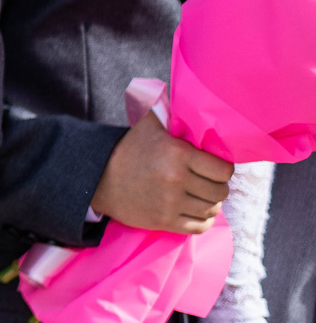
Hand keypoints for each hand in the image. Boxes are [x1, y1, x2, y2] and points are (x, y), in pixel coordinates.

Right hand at [93, 112, 232, 233]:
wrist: (99, 178)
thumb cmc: (129, 150)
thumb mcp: (148, 125)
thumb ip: (168, 110)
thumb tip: (187, 95)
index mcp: (177, 154)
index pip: (223, 170)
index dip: (222, 169)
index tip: (213, 167)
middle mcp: (176, 179)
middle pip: (220, 192)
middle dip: (217, 186)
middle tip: (207, 182)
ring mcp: (170, 203)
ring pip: (212, 209)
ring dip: (210, 203)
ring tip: (200, 196)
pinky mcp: (164, 221)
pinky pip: (200, 226)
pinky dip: (202, 220)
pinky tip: (194, 210)